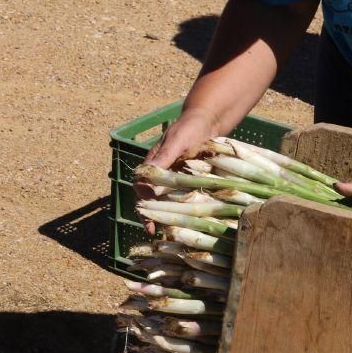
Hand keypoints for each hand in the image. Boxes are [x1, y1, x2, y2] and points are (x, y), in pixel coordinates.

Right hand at [134, 108, 219, 233]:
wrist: (209, 121)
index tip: (147, 217)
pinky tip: (186, 220)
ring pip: (166, 200)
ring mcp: (175, 178)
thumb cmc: (190, 127)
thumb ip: (164, 156)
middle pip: (151, 197)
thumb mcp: (178, 140)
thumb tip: (146, 173)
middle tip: (154, 231)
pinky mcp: (189, 181)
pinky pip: (182, 197)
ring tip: (168, 231)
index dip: (142, 203)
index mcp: (153, 164)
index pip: (141, 187)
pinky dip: (181, 209)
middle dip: (151, 215)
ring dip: (165, 215)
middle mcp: (162, 174)